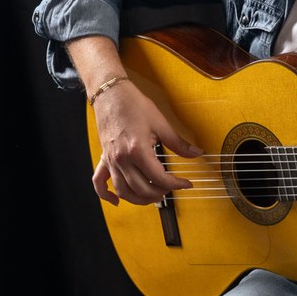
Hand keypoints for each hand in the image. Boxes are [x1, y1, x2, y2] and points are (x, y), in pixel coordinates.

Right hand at [91, 80, 202, 205]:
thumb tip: (196, 153)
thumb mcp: (161, 123)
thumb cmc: (134, 105)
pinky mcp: (104, 158)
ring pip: (123, 191)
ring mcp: (111, 160)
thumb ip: (179, 143)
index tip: (186, 183)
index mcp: (138, 150)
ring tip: (154, 195)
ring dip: (139, 199)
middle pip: (141, 189)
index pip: (159, 178)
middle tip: (172, 188)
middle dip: (160, 193)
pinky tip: (117, 201)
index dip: (176, 184)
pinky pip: (100, 183)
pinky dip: (106, 195)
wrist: (111, 94)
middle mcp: (122, 159)